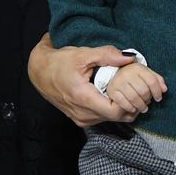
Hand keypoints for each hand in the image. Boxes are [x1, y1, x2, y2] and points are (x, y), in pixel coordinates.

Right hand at [27, 33, 148, 127]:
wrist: (39, 73)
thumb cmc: (58, 63)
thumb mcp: (82, 54)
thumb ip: (106, 55)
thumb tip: (129, 58)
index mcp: (83, 98)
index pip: (116, 111)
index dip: (130, 101)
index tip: (135, 87)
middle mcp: (83, 114)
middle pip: (118, 116)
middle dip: (130, 103)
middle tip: (136, 88)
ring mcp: (82, 119)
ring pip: (112, 119)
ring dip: (122, 106)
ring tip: (126, 89)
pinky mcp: (81, 120)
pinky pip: (104, 118)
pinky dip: (112, 108)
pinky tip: (114, 95)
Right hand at [106, 61, 166, 115]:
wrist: (116, 75)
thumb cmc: (135, 77)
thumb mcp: (146, 74)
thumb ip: (157, 80)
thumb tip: (164, 89)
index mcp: (137, 68)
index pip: (152, 81)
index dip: (157, 92)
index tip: (158, 98)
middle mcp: (127, 73)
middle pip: (143, 91)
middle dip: (148, 99)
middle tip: (148, 103)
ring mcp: (118, 82)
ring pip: (134, 98)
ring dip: (141, 106)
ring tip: (143, 108)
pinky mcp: (112, 90)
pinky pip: (123, 102)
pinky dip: (130, 108)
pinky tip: (133, 109)